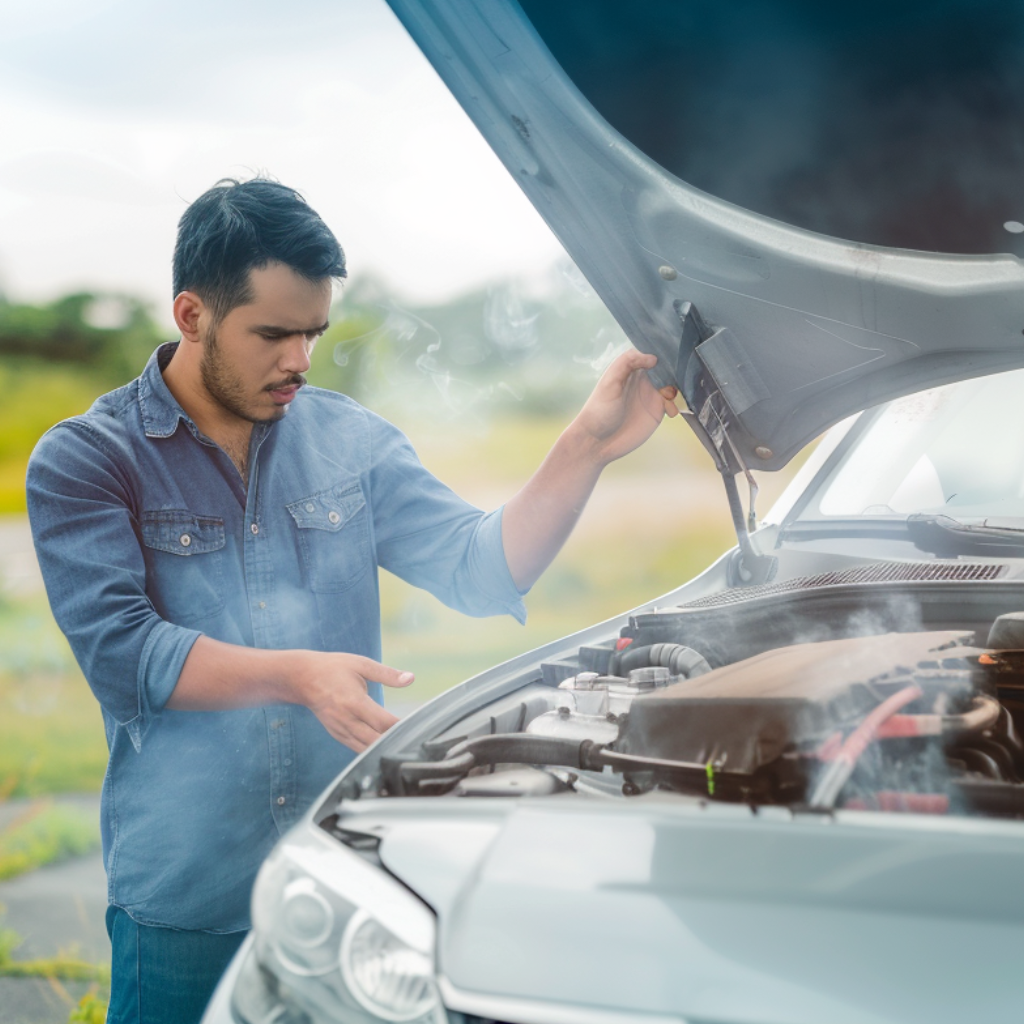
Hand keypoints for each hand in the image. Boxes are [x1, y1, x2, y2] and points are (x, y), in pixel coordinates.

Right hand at [296, 652, 414, 751]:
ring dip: (384, 749)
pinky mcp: (337, 735)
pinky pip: (357, 749)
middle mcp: (347, 720)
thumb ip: (387, 674)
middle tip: (414, 741)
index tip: (417, 727)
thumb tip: (410, 678)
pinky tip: (384, 746)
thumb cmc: (332, 668)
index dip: (401, 727)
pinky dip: (371, 750)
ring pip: (366, 750)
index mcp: (355, 702)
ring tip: (402, 746)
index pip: (384, 722)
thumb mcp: (361, 664)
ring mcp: (340, 730)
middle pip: (376, 742)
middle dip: (395, 742)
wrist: (301, 678)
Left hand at [571, 350, 677, 465]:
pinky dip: (675, 405)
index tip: (670, 357)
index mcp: (631, 370)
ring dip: (676, 389)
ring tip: (668, 397)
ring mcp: (650, 396)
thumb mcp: (610, 382)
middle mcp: (643, 381)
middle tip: (675, 379)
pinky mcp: (656, 412)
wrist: (598, 441)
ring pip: (671, 386)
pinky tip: (669, 412)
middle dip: (673, 371)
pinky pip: (671, 404)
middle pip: (664, 370)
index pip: (650, 355)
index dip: (661, 355)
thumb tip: (653, 358)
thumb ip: (627, 364)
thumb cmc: (600, 410)